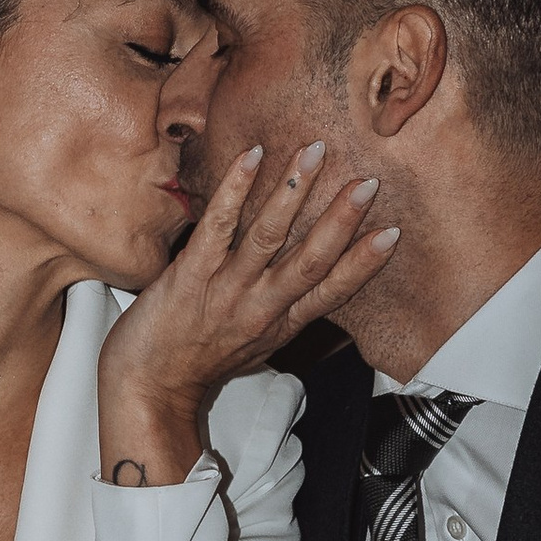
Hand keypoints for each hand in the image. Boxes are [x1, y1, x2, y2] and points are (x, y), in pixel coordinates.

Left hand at [97, 141, 398, 482]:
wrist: (148, 387)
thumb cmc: (200, 360)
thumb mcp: (257, 343)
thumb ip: (284, 308)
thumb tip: (309, 279)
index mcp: (281, 323)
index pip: (332, 291)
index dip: (364, 263)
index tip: (393, 233)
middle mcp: (260, 307)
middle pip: (310, 260)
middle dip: (341, 220)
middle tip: (368, 183)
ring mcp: (225, 291)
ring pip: (267, 236)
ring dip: (293, 192)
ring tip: (315, 154)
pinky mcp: (190, 276)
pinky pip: (217, 227)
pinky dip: (235, 190)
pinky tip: (251, 158)